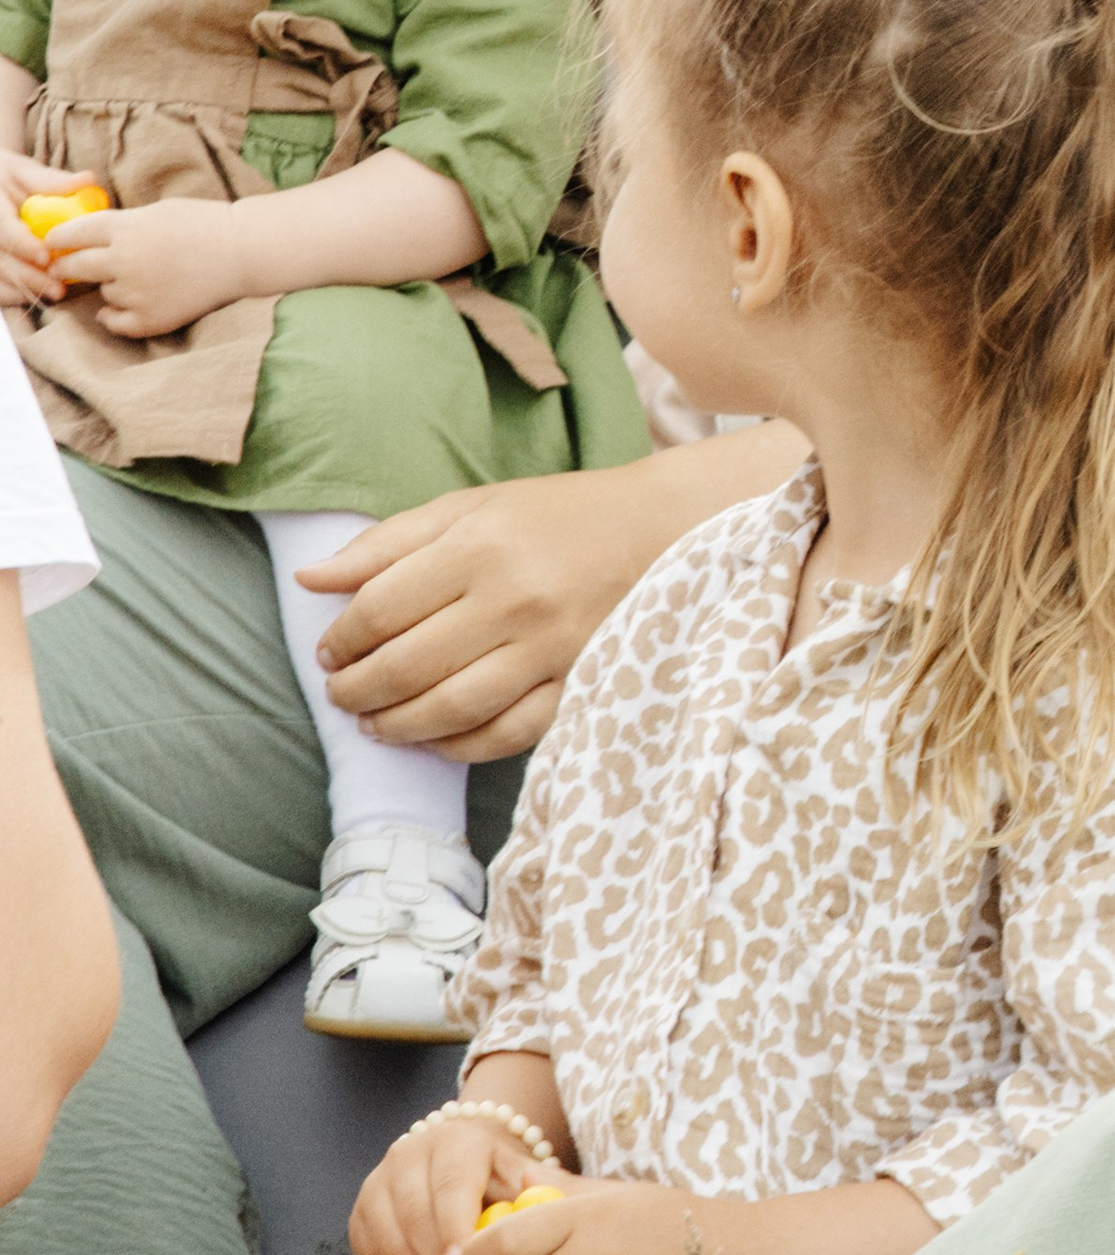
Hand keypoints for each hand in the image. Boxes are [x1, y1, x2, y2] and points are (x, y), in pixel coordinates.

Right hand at [0, 151, 99, 309]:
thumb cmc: (5, 177)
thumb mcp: (22, 171)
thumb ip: (51, 181)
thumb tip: (88, 180)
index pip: (2, 227)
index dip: (21, 243)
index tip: (44, 256)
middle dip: (28, 276)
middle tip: (59, 289)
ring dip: (23, 288)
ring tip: (55, 293)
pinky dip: (11, 294)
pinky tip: (36, 296)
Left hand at [42, 196, 250, 338]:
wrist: (242, 253)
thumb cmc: (202, 224)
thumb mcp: (155, 211)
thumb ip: (120, 224)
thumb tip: (85, 235)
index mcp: (124, 227)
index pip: (71, 233)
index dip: (56, 239)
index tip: (51, 244)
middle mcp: (124, 260)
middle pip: (75, 266)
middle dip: (65, 266)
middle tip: (62, 268)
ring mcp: (137, 292)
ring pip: (102, 293)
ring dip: (108, 286)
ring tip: (132, 279)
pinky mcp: (152, 318)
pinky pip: (115, 322)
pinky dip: (113, 317)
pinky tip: (117, 309)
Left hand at [301, 465, 711, 762]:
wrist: (662, 531)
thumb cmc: (556, 516)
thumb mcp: (470, 508)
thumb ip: (388, 544)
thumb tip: (311, 580)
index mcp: (479, 548)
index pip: (382, 609)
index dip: (341, 639)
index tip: (328, 650)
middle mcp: (512, 601)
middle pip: (408, 665)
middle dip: (358, 688)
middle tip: (341, 692)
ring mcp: (550, 650)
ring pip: (452, 709)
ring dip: (398, 725)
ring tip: (373, 723)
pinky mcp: (579, 684)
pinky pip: (508, 734)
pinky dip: (461, 747)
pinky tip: (434, 741)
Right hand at [349, 1113, 559, 1254]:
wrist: (466, 1172)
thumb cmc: (506, 1184)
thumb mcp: (530, 1179)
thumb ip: (545, 1191)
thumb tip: (539, 1200)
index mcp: (456, 1140)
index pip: (451, 1186)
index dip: (456, 1230)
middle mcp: (409, 1152)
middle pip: (416, 1216)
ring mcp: (378, 1181)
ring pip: (390, 1238)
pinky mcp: (359, 1212)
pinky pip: (371, 1254)